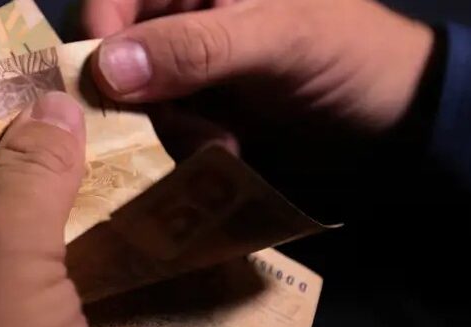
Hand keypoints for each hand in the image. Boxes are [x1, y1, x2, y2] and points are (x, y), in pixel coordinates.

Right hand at [84, 0, 433, 131]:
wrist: (391, 111)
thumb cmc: (346, 51)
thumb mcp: (275, 38)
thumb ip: (195, 47)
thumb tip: (106, 69)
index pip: (111, 1)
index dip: (96, 43)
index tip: (106, 96)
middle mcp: (179, 17)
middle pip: (112, 57)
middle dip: (134, 101)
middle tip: (166, 133)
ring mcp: (185, 68)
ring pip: (133, 101)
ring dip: (164, 131)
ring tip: (215, 143)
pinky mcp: (195, 110)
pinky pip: (160, 129)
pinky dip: (180, 146)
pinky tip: (220, 150)